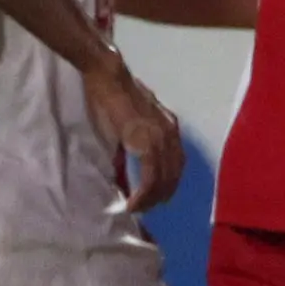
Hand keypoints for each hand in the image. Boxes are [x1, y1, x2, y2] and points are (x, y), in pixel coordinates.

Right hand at [84, 57, 185, 212]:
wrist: (108, 76)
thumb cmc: (112, 96)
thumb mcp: (129, 123)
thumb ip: (134, 142)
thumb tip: (125, 163)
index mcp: (169, 128)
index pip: (176, 163)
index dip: (168, 183)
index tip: (156, 196)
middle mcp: (171, 133)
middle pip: (174, 174)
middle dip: (161, 195)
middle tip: (146, 208)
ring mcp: (161, 138)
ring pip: (164, 179)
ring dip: (151, 198)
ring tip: (138, 209)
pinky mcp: (146, 142)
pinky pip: (151, 176)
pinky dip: (144, 193)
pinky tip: (133, 202)